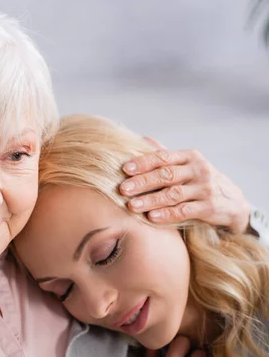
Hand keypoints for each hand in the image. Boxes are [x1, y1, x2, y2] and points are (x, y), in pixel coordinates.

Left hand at [119, 138, 249, 233]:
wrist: (233, 202)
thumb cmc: (201, 182)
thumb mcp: (188, 165)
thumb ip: (166, 155)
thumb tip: (142, 139)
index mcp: (190, 157)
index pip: (163, 157)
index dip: (143, 162)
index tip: (124, 169)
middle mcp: (198, 170)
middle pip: (166, 175)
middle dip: (142, 182)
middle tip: (123, 189)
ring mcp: (205, 188)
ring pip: (173, 194)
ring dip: (151, 200)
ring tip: (132, 206)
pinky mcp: (209, 207)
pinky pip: (184, 211)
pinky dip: (167, 214)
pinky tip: (151, 217)